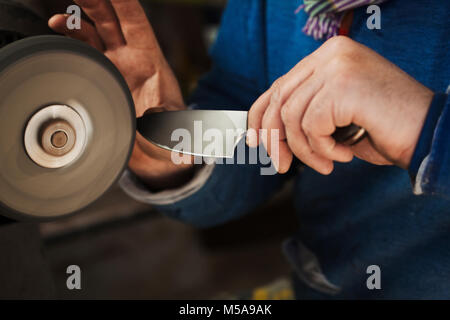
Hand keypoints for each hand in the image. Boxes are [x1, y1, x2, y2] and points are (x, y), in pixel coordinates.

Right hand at [49, 0, 193, 188]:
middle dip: (95, 1)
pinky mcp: (101, 78)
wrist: (156, 154)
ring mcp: (114, 67)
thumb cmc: (171, 136)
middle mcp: (130, 58)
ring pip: (93, 31)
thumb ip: (166, 122)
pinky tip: (58, 26)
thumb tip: (155, 117)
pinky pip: (83, 50)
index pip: (135, 22)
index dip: (122, 2)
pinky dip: (70, 36)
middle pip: (111, 20)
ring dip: (78, 17)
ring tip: (62, 14)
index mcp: (150, 60)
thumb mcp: (174, 127)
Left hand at [248, 36, 432, 174]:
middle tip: (282, 166)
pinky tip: (345, 154)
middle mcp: (331, 54)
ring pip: (292, 116)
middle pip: (279, 100)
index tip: (255, 141)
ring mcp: (338, 66)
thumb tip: (263, 132)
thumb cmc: (382, 128)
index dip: (259, 116)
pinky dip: (322, 149)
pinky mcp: (344, 85)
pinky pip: (311, 126)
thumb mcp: (334, 116)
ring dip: (305, 150)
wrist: (428, 133)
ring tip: (327, 162)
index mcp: (327, 57)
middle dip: (275, 139)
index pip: (279, 85)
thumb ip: (304, 111)